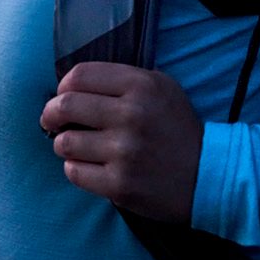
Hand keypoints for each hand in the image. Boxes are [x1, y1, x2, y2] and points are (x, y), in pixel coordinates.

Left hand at [39, 62, 202, 223]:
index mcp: (141, 85)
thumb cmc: (176, 128)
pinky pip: (74, 172)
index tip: (64, 95)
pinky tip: (90, 166)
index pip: (79, 75)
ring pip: (64, 142)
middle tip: (52, 120)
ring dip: (63, 143)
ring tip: (75, 145)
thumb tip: (71, 86)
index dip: (63, 86)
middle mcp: (131, 115)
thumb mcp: (160, 87)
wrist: (207, 174)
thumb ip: (120, 80)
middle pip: (65, 106)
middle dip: (51, 114)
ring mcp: (124, 152)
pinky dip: (75, 168)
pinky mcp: (119, 184)